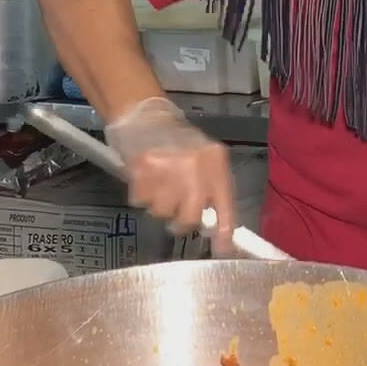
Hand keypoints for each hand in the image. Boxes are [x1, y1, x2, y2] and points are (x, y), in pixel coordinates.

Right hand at [105, 96, 234, 252]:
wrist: (146, 115)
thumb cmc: (178, 141)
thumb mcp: (205, 158)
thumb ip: (213, 188)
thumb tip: (217, 226)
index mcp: (215, 163)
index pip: (225, 206)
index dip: (224, 232)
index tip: (223, 250)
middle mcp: (195, 167)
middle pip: (190, 217)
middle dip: (181, 221)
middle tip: (176, 210)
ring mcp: (168, 169)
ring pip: (163, 212)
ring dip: (159, 204)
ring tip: (158, 183)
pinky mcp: (142, 170)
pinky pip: (141, 201)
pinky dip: (141, 194)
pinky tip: (145, 177)